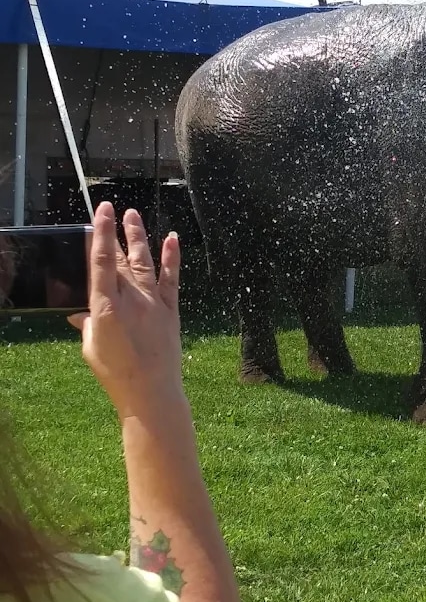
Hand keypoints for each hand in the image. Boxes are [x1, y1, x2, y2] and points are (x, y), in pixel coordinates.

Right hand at [68, 202, 185, 419]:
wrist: (151, 391)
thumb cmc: (115, 374)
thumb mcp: (90, 348)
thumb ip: (85, 325)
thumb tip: (77, 314)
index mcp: (105, 306)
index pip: (101, 261)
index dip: (100, 233)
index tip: (101, 212)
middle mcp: (130, 298)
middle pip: (120, 259)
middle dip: (115, 233)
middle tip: (112, 210)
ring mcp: (153, 302)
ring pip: (144, 261)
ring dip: (138, 237)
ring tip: (133, 215)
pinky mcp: (170, 311)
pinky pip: (171, 279)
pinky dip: (172, 258)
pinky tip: (172, 238)